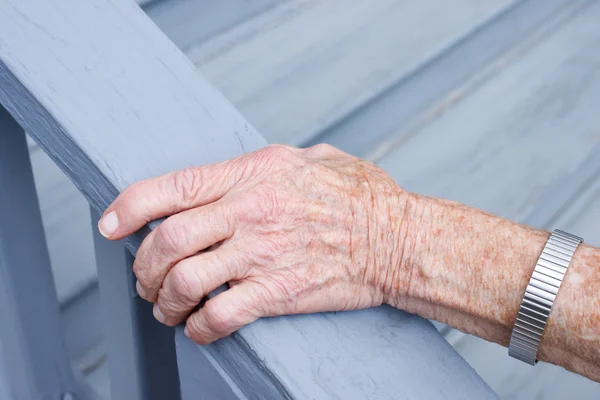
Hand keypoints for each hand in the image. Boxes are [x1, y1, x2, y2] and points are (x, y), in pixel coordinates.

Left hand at [98, 144, 407, 343]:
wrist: (395, 239)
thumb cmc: (359, 196)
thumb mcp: (313, 157)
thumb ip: (270, 161)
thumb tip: (246, 170)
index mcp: (252, 176)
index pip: (173, 188)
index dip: (130, 207)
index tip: (111, 225)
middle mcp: (250, 213)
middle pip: (168, 241)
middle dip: (144, 265)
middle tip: (146, 277)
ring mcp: (262, 254)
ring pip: (185, 282)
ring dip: (165, 301)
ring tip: (168, 308)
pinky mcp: (278, 292)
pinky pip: (220, 316)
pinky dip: (199, 328)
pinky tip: (201, 327)